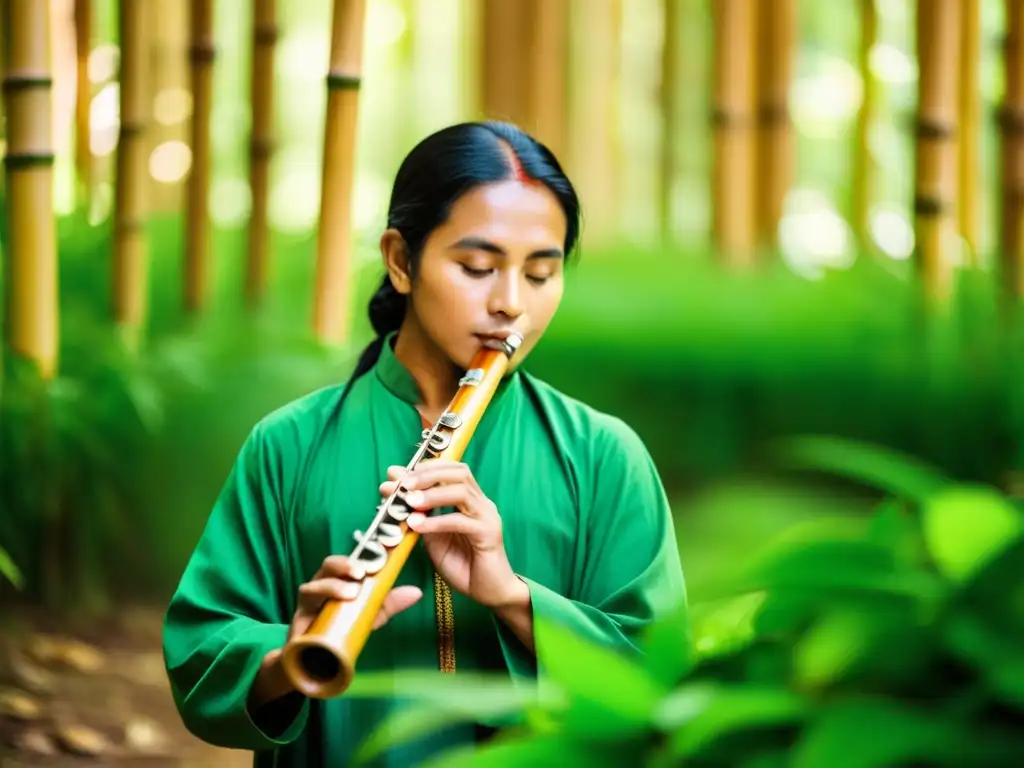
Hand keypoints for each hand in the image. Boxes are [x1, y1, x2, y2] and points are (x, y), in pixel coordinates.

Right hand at [250, 555, 421, 706]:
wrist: (315, 662)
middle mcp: (320, 586)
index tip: (381, 553)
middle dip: (343, 565)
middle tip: (362, 572)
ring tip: (350, 593)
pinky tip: (324, 613)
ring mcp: (307, 604)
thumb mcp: (368, 616)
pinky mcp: (297, 623)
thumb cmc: (340, 631)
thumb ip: (389, 604)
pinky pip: (301, 613)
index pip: (347, 561)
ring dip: (331, 587)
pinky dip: (314, 608)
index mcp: (338, 580)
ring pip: (312, 587)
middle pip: (327, 566)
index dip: (361, 554)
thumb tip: (416, 591)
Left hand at [378, 459, 522, 610]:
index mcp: (470, 500)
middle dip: (428, 474)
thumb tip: (394, 491)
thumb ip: (418, 515)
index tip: (398, 475)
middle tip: (403, 484)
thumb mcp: (432, 538)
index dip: (425, 468)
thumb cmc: (462, 565)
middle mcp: (481, 503)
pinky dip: (436, 521)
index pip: (452, 469)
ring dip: (431, 494)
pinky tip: (418, 526)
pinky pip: (461, 521)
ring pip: (461, 492)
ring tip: (409, 502)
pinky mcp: (489, 534)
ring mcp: (487, 517)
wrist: (489, 593)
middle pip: (459, 472)